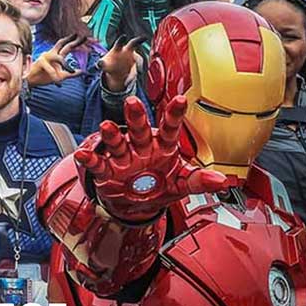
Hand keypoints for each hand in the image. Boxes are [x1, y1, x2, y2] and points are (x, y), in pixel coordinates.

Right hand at [25, 34, 85, 87]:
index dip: (74, 41)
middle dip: (73, 41)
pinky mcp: (40, 63)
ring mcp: (45, 57)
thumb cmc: (43, 76)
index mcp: (55, 55)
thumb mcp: (61, 76)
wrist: (30, 81)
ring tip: (71, 71)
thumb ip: (71, 73)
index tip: (83, 37)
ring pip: (58, 58)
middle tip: (83, 37)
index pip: (66, 45)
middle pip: (63, 44)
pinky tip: (58, 83)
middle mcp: (51, 53)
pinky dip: (55, 76)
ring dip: (65, 64)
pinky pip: (51, 70)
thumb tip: (83, 71)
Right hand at [75, 96, 235, 221]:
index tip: (180, 100)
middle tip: (132, 103)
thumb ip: (199, 181)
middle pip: (139, 130)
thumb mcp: (181, 184)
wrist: (136, 205)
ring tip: (107, 127)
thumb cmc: (159, 186)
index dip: (174, 115)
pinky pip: (99, 165)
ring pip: (118, 143)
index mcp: (163, 148)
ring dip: (112, 135)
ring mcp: (123, 159)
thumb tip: (221, 181)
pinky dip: (91, 160)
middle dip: (136, 117)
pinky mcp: (108, 172)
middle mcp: (142, 149)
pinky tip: (84, 154)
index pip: (170, 129)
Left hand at [98, 35, 145, 92]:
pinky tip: (127, 82)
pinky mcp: (137, 67)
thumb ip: (100, 64)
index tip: (124, 36)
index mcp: (118, 48)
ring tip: (129, 75)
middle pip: (134, 44)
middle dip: (138, 40)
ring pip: (137, 60)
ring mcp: (134, 57)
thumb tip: (97, 65)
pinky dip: (132, 77)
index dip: (121, 39)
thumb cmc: (109, 63)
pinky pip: (136, 71)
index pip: (120, 42)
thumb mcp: (103, 64)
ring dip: (136, 66)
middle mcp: (128, 51)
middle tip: (143, 38)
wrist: (116, 71)